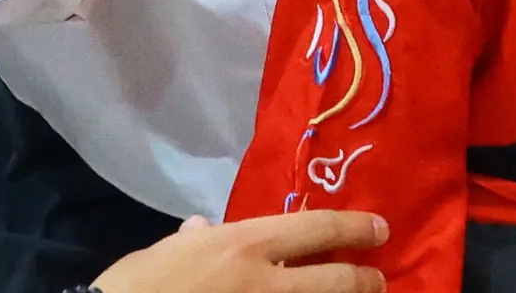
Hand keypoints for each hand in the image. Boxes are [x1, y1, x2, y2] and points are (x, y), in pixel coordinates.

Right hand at [98, 214, 389, 292]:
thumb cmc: (136, 287)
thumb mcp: (163, 254)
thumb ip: (192, 242)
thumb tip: (201, 230)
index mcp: (243, 245)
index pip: (315, 229)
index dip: (353, 227)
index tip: (378, 229)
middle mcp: (265, 282)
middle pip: (334, 280)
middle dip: (363, 280)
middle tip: (378, 281)